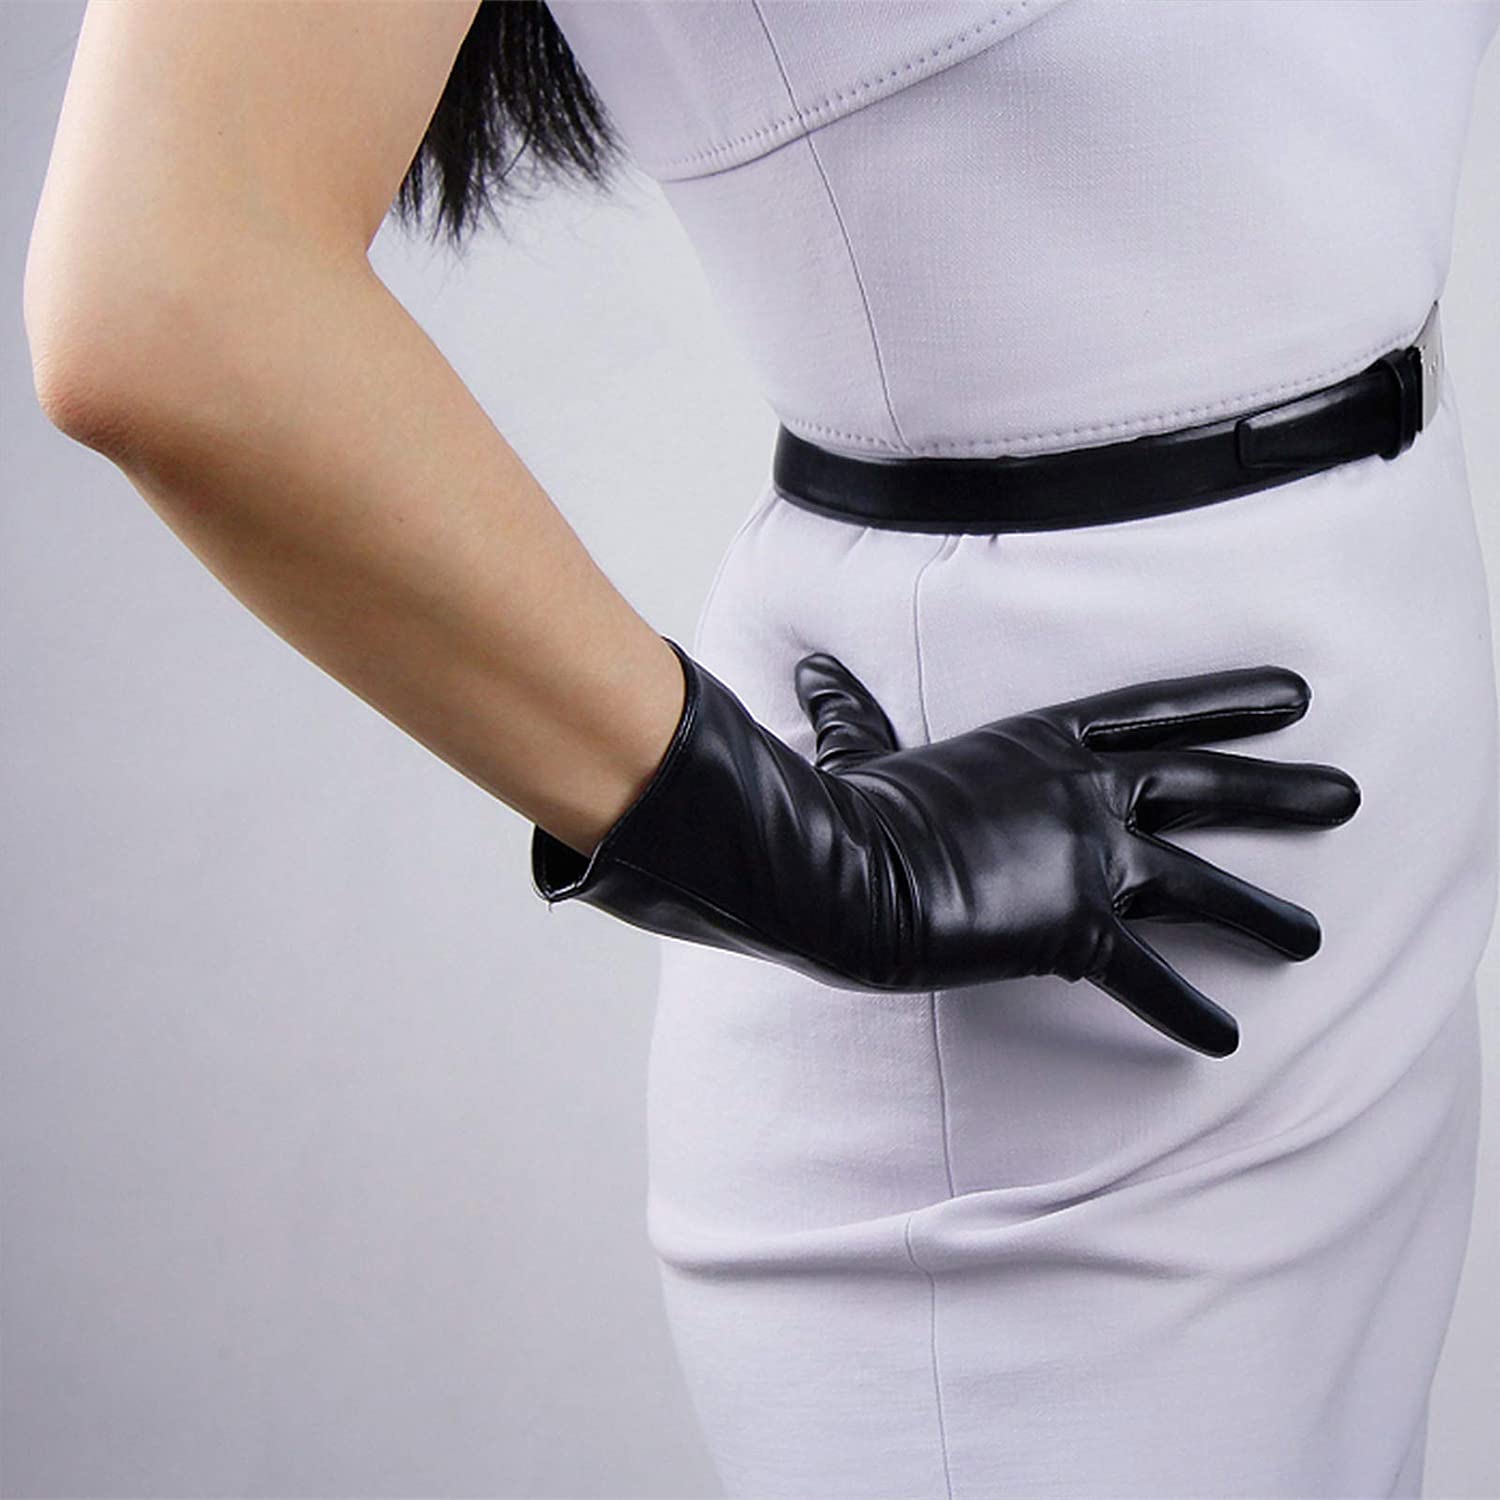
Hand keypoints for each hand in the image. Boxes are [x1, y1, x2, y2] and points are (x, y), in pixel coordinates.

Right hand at [531, 639, 1359, 1057]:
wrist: (841, 871)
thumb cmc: (848, 808)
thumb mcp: (860, 748)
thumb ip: (855, 711)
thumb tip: (811, 674)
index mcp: (1043, 738)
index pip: (1158, 711)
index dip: (1231, 702)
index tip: (1297, 696)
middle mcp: (1085, 791)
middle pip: (1207, 787)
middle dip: (1283, 791)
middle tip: (1348, 796)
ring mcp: (1088, 857)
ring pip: (1203, 886)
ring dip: (1263, 912)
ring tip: (1314, 938)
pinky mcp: (1075, 927)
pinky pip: (1149, 977)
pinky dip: (1189, 1010)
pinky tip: (1229, 1039)